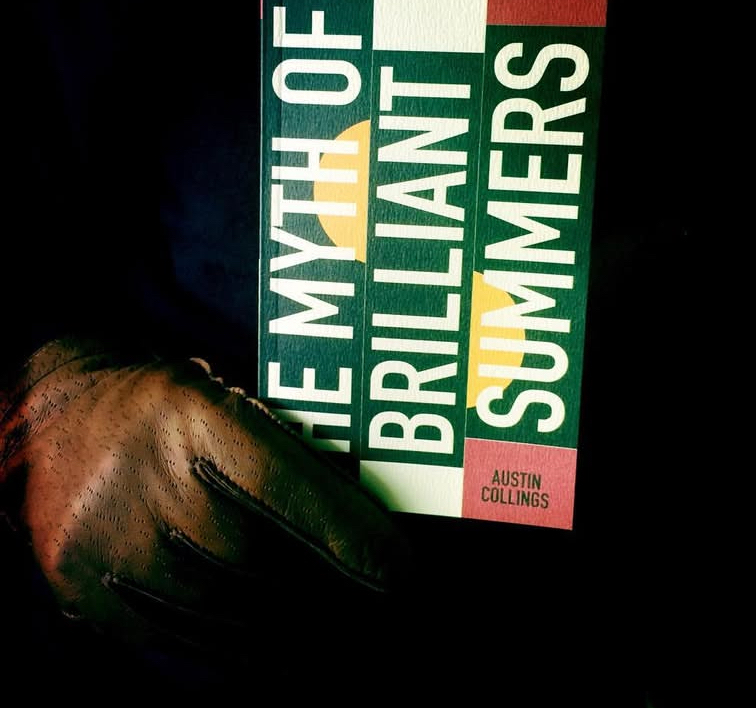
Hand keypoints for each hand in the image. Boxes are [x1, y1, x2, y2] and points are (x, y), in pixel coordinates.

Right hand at [0, 335, 409, 666]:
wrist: (51, 424)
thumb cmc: (161, 407)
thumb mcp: (224, 398)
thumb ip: (282, 452)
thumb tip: (358, 520)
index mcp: (197, 423)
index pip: (293, 492)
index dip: (355, 539)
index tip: (405, 574)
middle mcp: (156, 491)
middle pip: (274, 569)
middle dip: (344, 602)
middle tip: (391, 613)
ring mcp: (119, 554)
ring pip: (237, 618)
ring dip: (305, 637)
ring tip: (352, 641)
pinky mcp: (96, 600)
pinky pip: (191, 642)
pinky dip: (250, 654)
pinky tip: (289, 655)